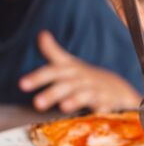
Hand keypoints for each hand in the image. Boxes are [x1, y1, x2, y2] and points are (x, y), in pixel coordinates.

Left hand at [19, 31, 140, 112]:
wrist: (118, 89)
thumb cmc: (88, 78)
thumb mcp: (71, 65)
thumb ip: (54, 52)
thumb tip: (42, 33)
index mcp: (73, 71)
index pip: (55, 71)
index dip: (39, 77)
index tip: (22, 85)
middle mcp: (84, 79)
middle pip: (68, 84)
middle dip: (53, 92)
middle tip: (37, 103)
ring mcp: (97, 90)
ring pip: (86, 94)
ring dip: (76, 99)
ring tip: (64, 106)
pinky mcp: (109, 102)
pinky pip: (106, 105)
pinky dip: (103, 108)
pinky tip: (98, 112)